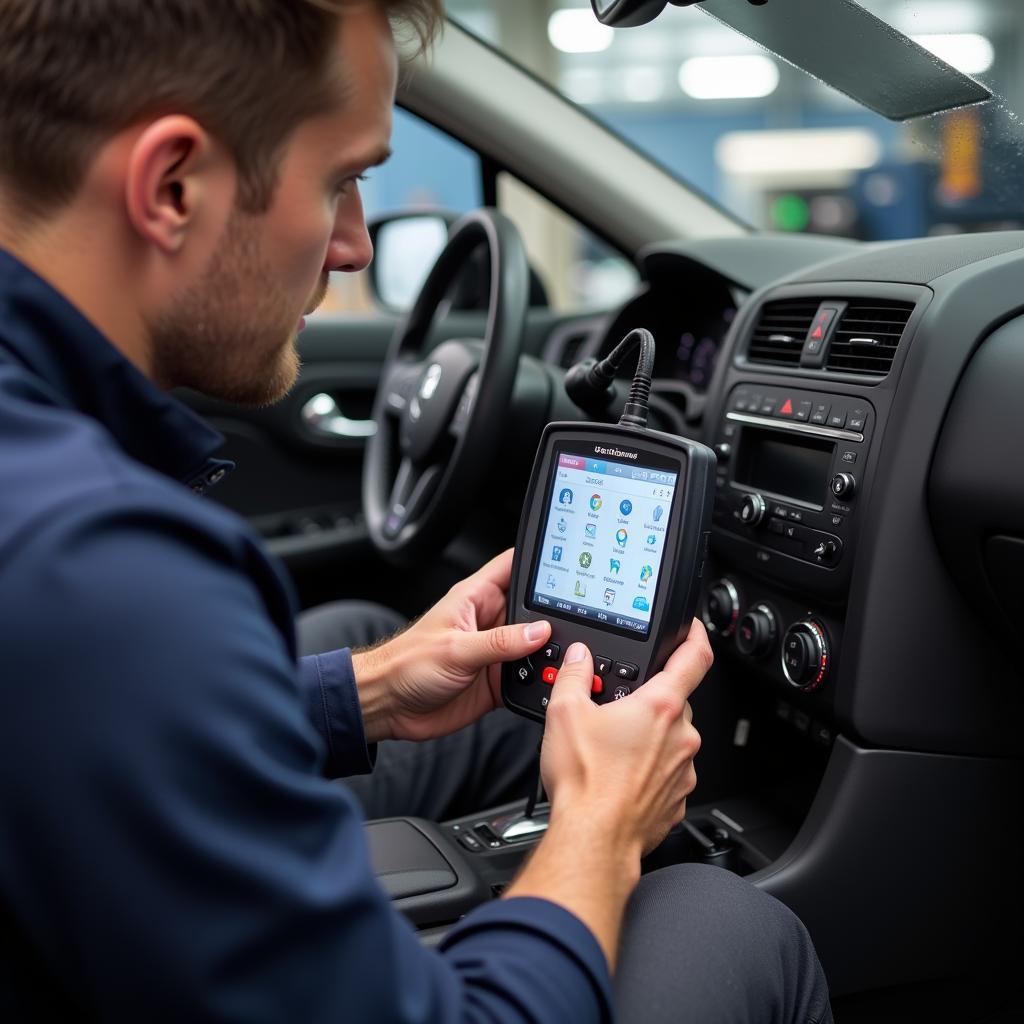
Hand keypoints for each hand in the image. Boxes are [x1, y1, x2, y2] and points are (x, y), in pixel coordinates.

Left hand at [351, 549, 550, 742]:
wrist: (389, 707)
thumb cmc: (406, 666)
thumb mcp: (455, 649)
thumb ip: (499, 642)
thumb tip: (540, 631)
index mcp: (476, 599)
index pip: (514, 566)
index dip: (540, 561)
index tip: (570, 561)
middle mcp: (489, 622)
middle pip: (535, 609)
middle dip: (557, 614)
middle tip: (581, 620)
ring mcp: (495, 651)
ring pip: (537, 645)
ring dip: (550, 652)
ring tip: (569, 656)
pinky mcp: (497, 680)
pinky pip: (529, 677)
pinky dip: (541, 681)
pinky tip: (552, 682)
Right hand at [540, 620, 710, 855]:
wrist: (593, 840)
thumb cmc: (585, 782)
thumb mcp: (565, 713)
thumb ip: (575, 675)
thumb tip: (579, 659)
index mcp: (660, 706)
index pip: (695, 657)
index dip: (696, 636)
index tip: (693, 629)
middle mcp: (681, 736)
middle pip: (674, 701)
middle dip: (649, 700)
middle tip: (616, 709)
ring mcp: (684, 770)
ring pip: (671, 739)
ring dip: (649, 738)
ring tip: (611, 750)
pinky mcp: (678, 799)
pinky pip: (668, 773)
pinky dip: (649, 770)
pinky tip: (619, 777)